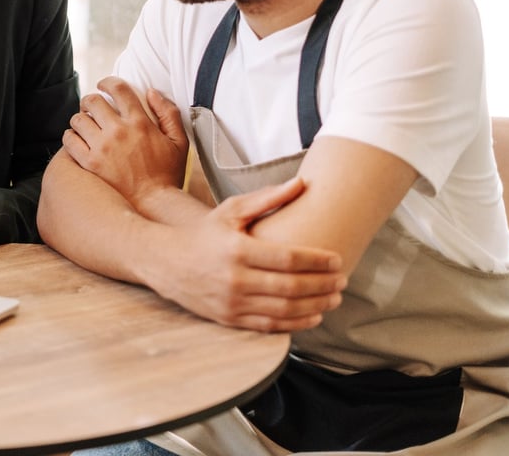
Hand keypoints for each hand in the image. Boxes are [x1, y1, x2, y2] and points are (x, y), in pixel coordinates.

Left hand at [62, 76, 188, 209]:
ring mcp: (102, 147)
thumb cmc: (167, 175)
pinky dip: (70, 136)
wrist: (153, 204)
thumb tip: (152, 92)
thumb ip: (168, 113)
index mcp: (140, 123)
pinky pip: (69, 141)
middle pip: (92, 101)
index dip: (108, 82)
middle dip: (90, 100)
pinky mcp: (89, 163)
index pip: (118, 89)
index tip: (104, 85)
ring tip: (85, 124)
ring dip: (80, 118)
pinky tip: (76, 140)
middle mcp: (118, 131)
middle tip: (91, 106)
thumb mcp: (179, 142)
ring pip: (78, 119)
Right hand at [148, 177, 345, 331]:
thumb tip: (302, 183)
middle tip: (343, 280)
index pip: (289, 259)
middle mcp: (235, 279)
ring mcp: (232, 302)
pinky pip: (269, 325)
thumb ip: (267, 199)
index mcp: (237, 249)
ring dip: (315, 306)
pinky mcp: (229, 318)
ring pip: (284, 310)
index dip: (318, 261)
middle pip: (291, 287)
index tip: (337, 259)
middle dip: (323, 285)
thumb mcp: (230, 211)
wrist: (165, 262)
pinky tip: (313, 316)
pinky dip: (295, 323)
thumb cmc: (203, 233)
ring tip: (334, 298)